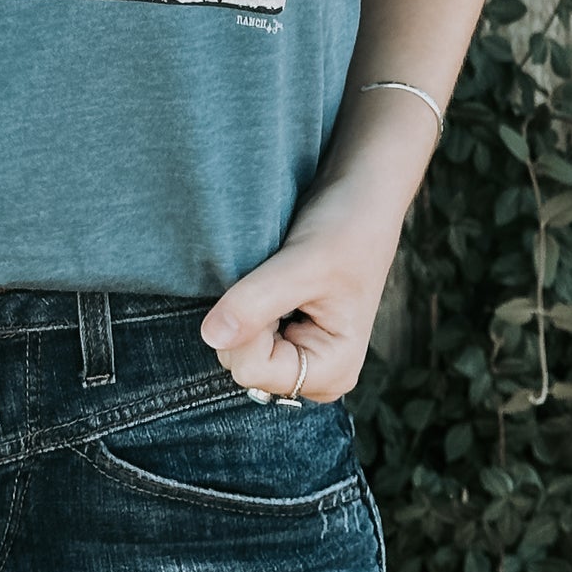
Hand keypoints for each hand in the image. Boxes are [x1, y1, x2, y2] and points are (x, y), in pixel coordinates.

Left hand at [197, 179, 401, 402]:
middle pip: (240, 363)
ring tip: (276, 278)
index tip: (275, 286)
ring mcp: (299, 355)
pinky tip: (269, 281)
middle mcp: (316, 374)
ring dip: (243, 309)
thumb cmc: (346, 229)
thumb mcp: (302, 265)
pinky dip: (244, 305)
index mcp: (332, 371)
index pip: (253, 371)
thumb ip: (255, 303)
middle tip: (278, 280)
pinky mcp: (284, 335)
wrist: (360, 197)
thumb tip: (212, 336)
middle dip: (246, 320)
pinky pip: (241, 332)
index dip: (248, 328)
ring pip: (236, 347)